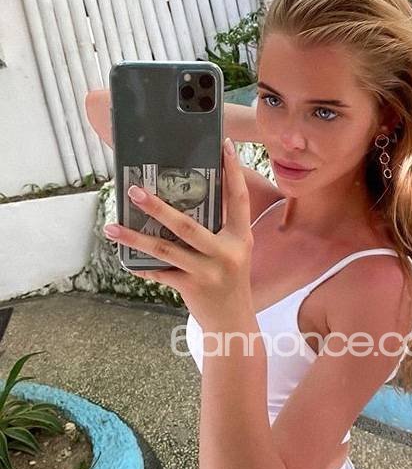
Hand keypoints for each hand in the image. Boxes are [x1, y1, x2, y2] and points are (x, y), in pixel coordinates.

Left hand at [103, 138, 253, 327]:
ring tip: (112, 227)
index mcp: (241, 238)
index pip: (238, 199)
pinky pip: (160, 273)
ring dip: (135, 238)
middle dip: (158, 207)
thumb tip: (187, 200)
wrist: (234, 322)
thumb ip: (218, 228)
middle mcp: (227, 253)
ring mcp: (208, 272)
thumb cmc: (230, 281)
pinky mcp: (192, 287)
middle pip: (188, 225)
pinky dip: (142, 266)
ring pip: (165, 250)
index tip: (225, 146)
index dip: (233, 171)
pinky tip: (125, 260)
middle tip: (134, 190)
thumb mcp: (234, 252)